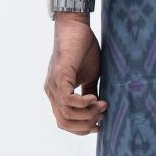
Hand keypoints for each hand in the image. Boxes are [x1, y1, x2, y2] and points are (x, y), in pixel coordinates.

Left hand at [43, 16, 107, 134]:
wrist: (76, 26)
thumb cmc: (84, 48)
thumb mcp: (90, 76)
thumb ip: (91, 92)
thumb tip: (100, 111)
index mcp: (58, 93)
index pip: (64, 122)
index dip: (81, 129)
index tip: (99, 125)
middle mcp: (52, 91)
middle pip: (64, 123)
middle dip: (85, 125)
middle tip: (102, 116)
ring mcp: (53, 85)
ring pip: (67, 114)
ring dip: (88, 114)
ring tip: (103, 104)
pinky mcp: (59, 76)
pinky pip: (68, 100)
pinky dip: (83, 104)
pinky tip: (95, 97)